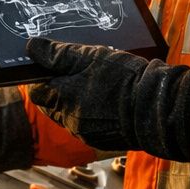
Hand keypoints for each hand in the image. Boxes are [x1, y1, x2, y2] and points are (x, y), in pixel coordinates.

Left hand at [25, 38, 189, 160]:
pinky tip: (107, 102)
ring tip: (97, 87)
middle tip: (78, 74)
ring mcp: (85, 133)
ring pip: (69, 116)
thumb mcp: (90, 57)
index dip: (43, 77)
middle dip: (60, 90)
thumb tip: (32, 48)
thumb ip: (59, 54)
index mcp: (62, 98)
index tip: (54, 67)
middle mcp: (69, 120)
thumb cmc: (124, 80)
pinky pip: (87, 126)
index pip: (36, 91)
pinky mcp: (101, 140)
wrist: (156, 109)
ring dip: (76, 102)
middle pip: (52, 104)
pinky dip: (92, 114)